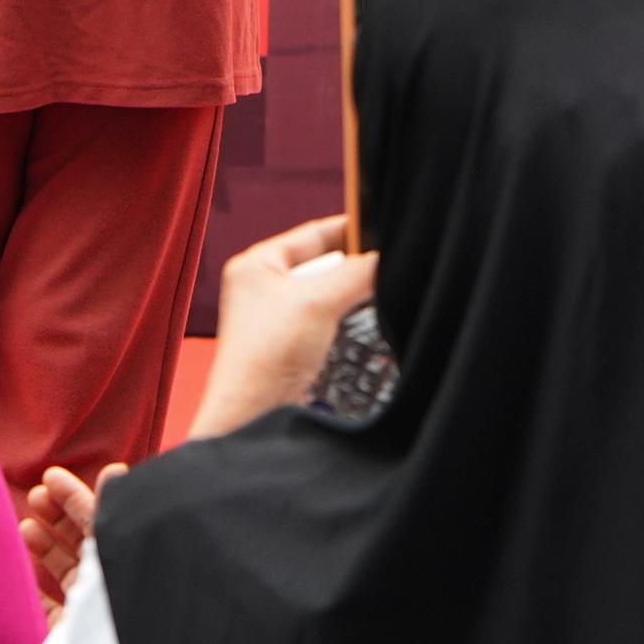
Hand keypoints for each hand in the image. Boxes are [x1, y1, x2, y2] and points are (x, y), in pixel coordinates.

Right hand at [20, 461, 123, 611]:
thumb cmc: (110, 605)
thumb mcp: (107, 548)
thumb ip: (106, 511)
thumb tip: (114, 469)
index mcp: (119, 559)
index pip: (97, 521)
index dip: (74, 497)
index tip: (50, 476)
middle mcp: (107, 584)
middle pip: (81, 545)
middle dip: (58, 518)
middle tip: (35, 495)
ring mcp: (88, 613)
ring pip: (67, 575)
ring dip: (46, 548)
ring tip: (25, 526)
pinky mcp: (67, 639)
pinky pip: (51, 614)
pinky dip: (37, 595)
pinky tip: (21, 576)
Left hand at [185, 214, 377, 439]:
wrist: (254, 417)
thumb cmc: (265, 357)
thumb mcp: (316, 303)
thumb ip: (355, 274)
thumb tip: (386, 258)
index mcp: (257, 264)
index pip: (313, 233)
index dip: (350, 228)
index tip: (384, 227)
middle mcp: (265, 286)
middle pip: (324, 261)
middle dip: (355, 264)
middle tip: (389, 263)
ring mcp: (279, 316)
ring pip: (329, 291)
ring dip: (353, 293)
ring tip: (383, 289)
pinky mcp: (293, 343)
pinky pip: (329, 317)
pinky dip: (348, 316)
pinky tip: (368, 318)